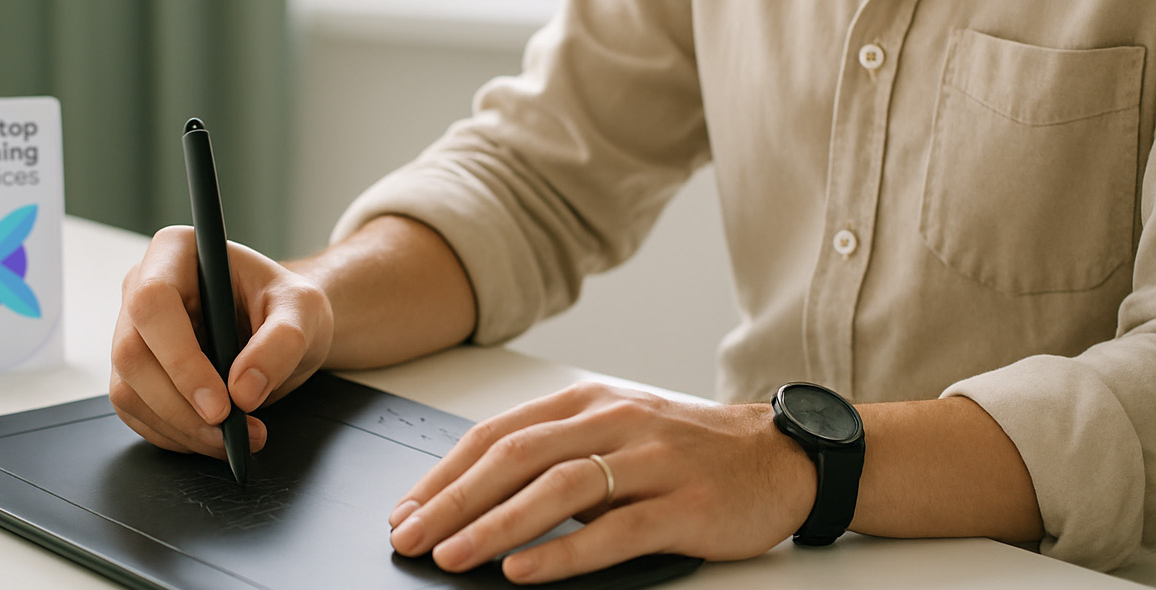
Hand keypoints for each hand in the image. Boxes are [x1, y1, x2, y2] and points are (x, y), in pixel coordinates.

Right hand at [108, 226, 332, 457]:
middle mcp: (140, 288)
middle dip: (181, 406)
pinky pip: (136, 413)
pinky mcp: (133, 372)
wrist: (282, 329)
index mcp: (175, 252)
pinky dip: (175, 436)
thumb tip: (243, 391)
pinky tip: (212, 437)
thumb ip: (282, 343)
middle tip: (230, 431)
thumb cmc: (287, 307)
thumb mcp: (304, 313)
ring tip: (234, 439)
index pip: (153, 303)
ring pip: (128, 390)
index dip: (180, 359)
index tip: (221, 404)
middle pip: (132, 354)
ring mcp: (131, 331)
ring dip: (180, 429)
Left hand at [387, 382, 814, 582]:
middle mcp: (614, 422)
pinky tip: (523, 570)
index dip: (444, 474)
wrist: (782, 457)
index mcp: (586, 403)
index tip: (404, 511)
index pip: (496, 435)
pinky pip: (614, 530)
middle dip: (454, 501)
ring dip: (496, 525)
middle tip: (411, 537)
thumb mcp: (612, 437)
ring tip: (454, 555)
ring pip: (559, 489)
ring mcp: (652, 462)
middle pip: (516, 457)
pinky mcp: (687, 506)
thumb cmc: (685, 453)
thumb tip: (471, 500)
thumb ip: (552, 457)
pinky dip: (563, 553)